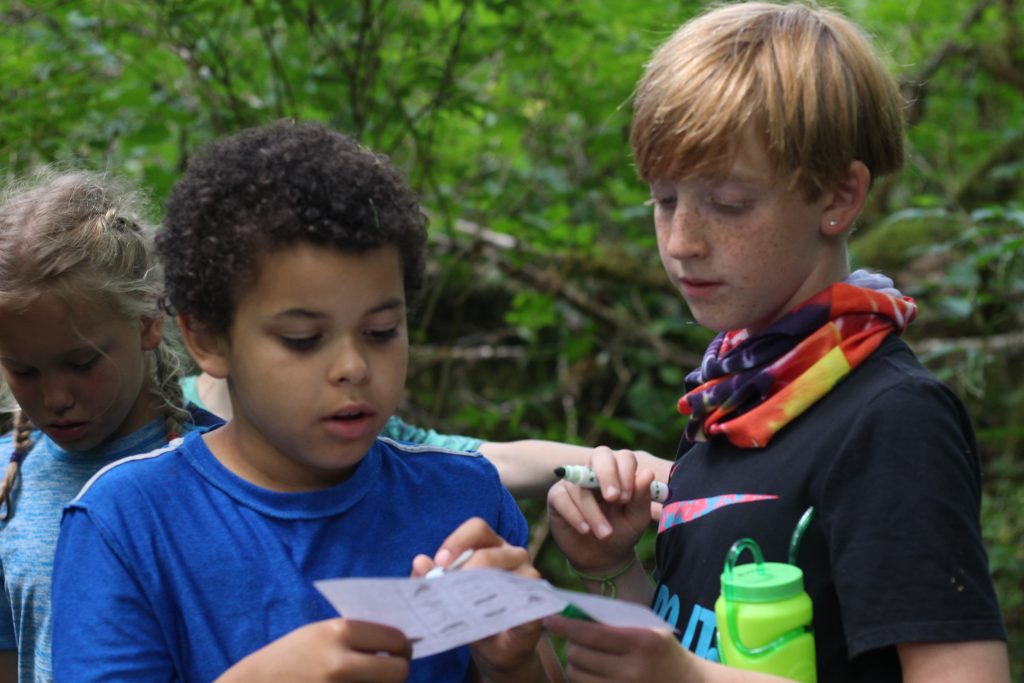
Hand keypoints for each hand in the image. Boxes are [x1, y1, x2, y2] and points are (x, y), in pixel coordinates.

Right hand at [215, 619, 410, 682]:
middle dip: (397, 673)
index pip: (396, 639)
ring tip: (363, 682)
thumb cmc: (288, 658)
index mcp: (340, 632)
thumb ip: (357, 636)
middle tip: (387, 673)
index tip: (397, 654)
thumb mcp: (320, 633)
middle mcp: (342, 663)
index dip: (402, 648)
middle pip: (399, 672)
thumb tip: (399, 644)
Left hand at [411, 517, 546, 679]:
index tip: (439, 562)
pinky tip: (488, 620)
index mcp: (490, 546)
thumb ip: (432, 580)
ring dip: (482, 590)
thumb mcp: (450, 597)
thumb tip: (419, 562)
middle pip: (490, 550)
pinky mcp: (540, 603)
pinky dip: (506, 609)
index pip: (477, 528)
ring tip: (463, 607)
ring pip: (509, 573)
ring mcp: (530, 578)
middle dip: (465, 568)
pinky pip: (526, 600)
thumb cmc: (474, 615)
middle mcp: (513, 555)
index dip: (457, 541)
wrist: (500, 650)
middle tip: (447, 587)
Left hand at [544, 615, 690, 681]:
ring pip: (577, 675)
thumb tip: (573, 613)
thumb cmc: (663, 651)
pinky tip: (591, 673)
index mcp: (640, 641)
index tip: (549, 619)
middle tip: (575, 639)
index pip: (591, 633)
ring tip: (585, 657)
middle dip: (571, 645)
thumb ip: (615, 621)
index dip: (565, 626)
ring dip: (574, 664)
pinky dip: (582, 680)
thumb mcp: (647, 628)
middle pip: (578, 655)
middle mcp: (632, 669)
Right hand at [548, 447, 653, 575]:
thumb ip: (642, 496)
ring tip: (605, 534)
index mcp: (619, 472)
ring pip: (581, 486)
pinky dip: (575, 515)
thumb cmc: (622, 531)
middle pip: (600, 455)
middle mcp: (595, 471)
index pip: (623, 457)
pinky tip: (585, 530)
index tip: (626, 497)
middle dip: (607, 474)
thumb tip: (647, 473)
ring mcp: (574, 482)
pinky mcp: (557, 496)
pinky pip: (562, 498)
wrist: (602, 556)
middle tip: (613, 498)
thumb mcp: (636, 518)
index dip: (626, 473)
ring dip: (594, 513)